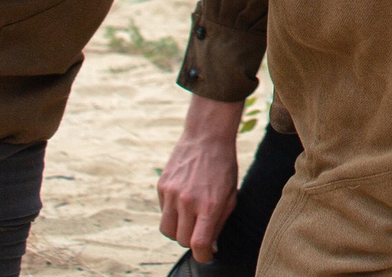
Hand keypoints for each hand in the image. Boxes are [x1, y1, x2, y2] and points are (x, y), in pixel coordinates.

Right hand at [157, 94, 241, 260]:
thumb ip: (219, 222)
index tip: (207, 254)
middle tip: (201, 231)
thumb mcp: (230, 194)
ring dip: (178, 231)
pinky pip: (162, 212)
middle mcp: (187, 201)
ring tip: (190, 218)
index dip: (203, 255)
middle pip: (181, 240)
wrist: (207, 135)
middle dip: (192, 241)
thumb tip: (210, 248)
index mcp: (209, 204)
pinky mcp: (161, 186)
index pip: (198, 244)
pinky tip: (183, 198)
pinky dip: (172, 213)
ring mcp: (171, 193)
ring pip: (167, 230)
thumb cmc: (223, 166)